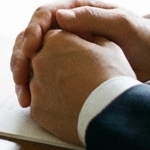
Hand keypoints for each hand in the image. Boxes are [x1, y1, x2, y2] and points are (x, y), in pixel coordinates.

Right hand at [12, 0, 149, 107]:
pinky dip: (32, 82)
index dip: (32, 32)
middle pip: (30, 34)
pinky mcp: (62, 60)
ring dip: (21, 72)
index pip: (43, 15)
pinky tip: (31, 98)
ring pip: (30, 53)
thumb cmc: (140, 34)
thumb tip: (60, 16)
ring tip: (23, 94)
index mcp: (74, 8)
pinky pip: (40, 68)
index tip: (30, 52)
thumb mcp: (121, 23)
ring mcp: (61, 41)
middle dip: (20, 56)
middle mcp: (63, 22)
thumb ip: (93, 17)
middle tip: (19, 78)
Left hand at [28, 30, 134, 146]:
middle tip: (77, 79)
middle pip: (42, 59)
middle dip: (55, 66)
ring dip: (51, 86)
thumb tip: (82, 37)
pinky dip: (51, 106)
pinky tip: (69, 109)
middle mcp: (39, 60)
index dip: (67, 49)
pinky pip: (39, 104)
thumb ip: (88, 36)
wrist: (113, 114)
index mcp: (55, 40)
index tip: (79, 59)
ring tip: (75, 96)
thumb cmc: (114, 77)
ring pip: (38, 82)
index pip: (52, 39)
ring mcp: (35, 85)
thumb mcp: (107, 47)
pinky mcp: (36, 109)